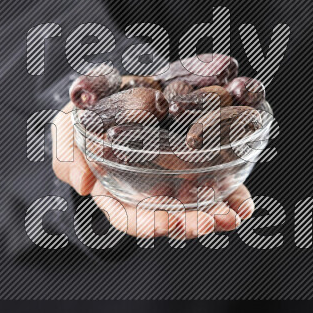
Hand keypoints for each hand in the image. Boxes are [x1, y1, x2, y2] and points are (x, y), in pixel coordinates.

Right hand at [50, 101, 254, 238]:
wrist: (114, 88)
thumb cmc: (86, 113)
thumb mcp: (67, 129)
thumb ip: (69, 155)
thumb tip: (83, 185)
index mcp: (114, 190)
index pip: (129, 216)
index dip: (147, 222)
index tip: (164, 224)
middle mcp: (147, 190)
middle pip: (169, 215)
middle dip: (190, 223)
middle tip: (209, 222)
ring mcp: (173, 178)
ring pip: (196, 203)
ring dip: (216, 213)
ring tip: (233, 215)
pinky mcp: (196, 160)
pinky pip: (217, 181)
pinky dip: (233, 195)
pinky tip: (245, 203)